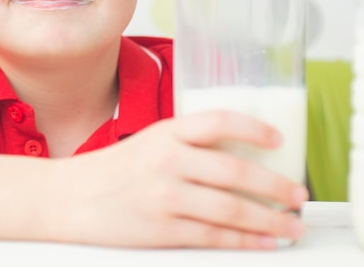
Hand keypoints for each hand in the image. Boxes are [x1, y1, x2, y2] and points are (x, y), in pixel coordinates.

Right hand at [51, 111, 307, 248]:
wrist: (66, 198)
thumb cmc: (107, 171)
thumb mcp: (146, 144)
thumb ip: (184, 147)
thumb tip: (235, 161)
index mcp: (165, 133)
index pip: (219, 121)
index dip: (255, 128)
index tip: (280, 140)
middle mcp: (167, 160)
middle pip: (236, 171)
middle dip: (276, 186)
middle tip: (298, 194)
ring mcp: (164, 196)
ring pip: (232, 208)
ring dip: (269, 219)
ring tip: (290, 225)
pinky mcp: (161, 229)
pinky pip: (214, 236)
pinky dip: (244, 241)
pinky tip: (261, 242)